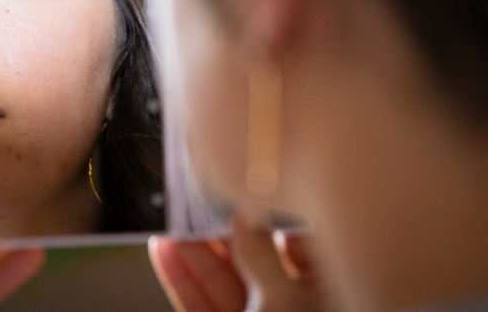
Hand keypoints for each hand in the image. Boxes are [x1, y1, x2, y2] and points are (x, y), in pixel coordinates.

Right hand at [149, 214, 321, 311]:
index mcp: (324, 295)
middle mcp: (294, 307)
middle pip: (254, 260)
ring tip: (172, 222)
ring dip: (194, 252)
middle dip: (222, 231)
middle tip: (200, 200)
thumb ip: (261, 255)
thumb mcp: (282, 301)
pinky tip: (163, 251)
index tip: (246, 187)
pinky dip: (181, 280)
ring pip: (223, 281)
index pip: (300, 242)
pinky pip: (201, 303)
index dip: (272, 213)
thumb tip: (245, 214)